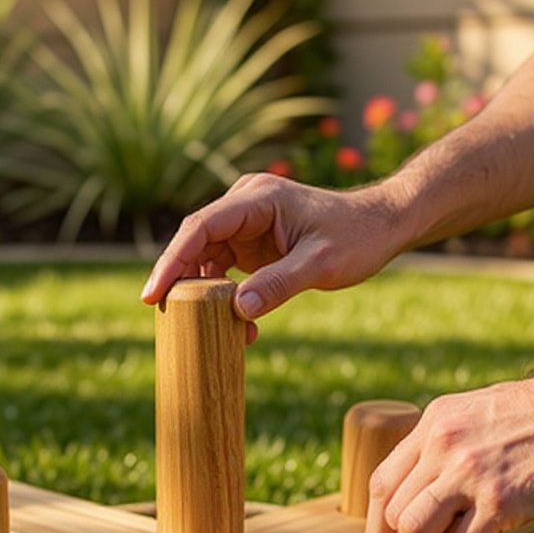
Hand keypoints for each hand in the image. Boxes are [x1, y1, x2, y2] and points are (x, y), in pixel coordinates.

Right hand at [141, 174, 396, 341]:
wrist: (381, 227)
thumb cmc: (356, 237)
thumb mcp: (321, 264)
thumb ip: (280, 284)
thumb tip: (238, 310)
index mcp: (256, 199)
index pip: (199, 228)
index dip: (172, 261)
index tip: (152, 294)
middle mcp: (243, 205)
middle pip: (195, 244)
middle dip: (182, 283)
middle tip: (170, 322)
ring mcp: (245, 224)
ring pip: (206, 260)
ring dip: (206, 297)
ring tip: (218, 333)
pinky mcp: (251, 243)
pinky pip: (224, 271)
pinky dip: (225, 299)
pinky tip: (239, 327)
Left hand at [364, 364, 533, 532]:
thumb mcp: (481, 416)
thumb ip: (450, 448)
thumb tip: (431, 499)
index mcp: (433, 425)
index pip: (380, 485)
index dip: (375, 530)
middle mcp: (441, 445)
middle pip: (389, 514)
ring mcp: (468, 471)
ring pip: (414, 532)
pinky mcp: (500, 498)